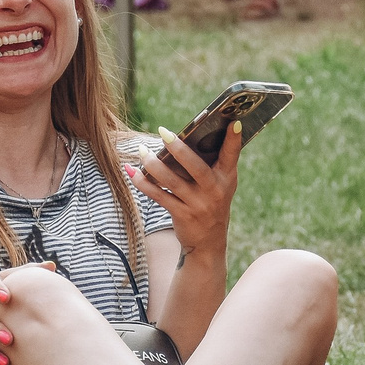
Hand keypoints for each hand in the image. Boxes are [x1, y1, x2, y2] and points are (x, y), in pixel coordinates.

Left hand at [132, 125, 238, 255]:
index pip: (231, 155)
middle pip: (195, 167)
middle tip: (163, 132)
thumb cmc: (212, 203)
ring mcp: (198, 205)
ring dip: (153, 165)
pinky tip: (132, 172)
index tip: (233, 122)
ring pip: (171, 181)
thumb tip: (184, 137)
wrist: (209, 242)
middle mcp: (214, 191)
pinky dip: (143, 183)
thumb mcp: (221, 185)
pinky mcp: (182, 215)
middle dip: (179, 149)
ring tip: (141, 151)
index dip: (233, 139)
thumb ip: (212, 164)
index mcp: (226, 178)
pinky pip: (159, 196)